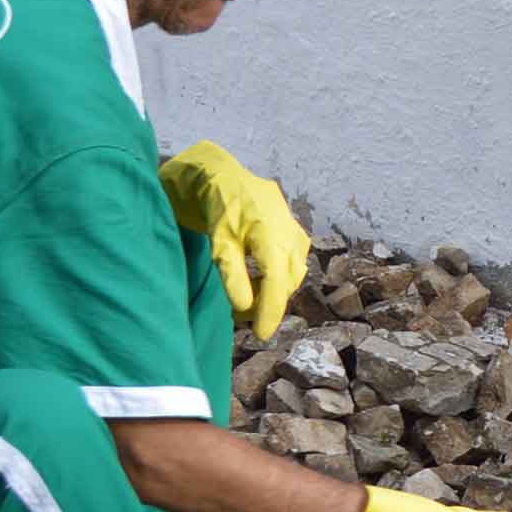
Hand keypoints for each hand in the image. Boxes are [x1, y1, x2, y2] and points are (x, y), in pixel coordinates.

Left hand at [159, 142, 308, 340]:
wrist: (221, 176)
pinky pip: (292, 262)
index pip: (276, 283)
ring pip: (291, 273)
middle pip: (286, 282)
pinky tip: (259, 280)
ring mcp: (295, 231)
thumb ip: (232, 275)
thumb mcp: (218, 242)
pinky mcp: (293, 231)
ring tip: (250, 299)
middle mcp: (290, 233)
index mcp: (272, 234)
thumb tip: (244, 308)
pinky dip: (277, 276)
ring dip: (273, 290)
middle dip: (268, 303)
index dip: (270, 312)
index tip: (261, 335)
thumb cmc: (217, 206)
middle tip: (243, 317)